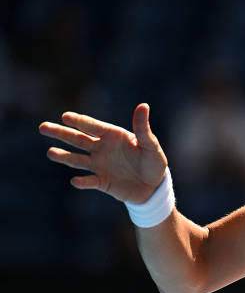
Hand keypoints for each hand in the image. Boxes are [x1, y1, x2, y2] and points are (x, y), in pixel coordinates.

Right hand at [39, 103, 167, 203]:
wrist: (154, 187)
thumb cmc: (153, 162)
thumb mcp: (151, 145)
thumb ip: (143, 128)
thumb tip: (143, 105)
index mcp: (112, 136)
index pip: (92, 126)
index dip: (79, 121)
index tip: (65, 116)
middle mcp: (101, 148)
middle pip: (78, 139)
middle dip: (61, 133)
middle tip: (43, 127)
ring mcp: (99, 165)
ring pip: (77, 160)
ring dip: (64, 156)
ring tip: (51, 152)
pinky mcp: (101, 182)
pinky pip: (89, 181)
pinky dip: (82, 181)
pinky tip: (76, 181)